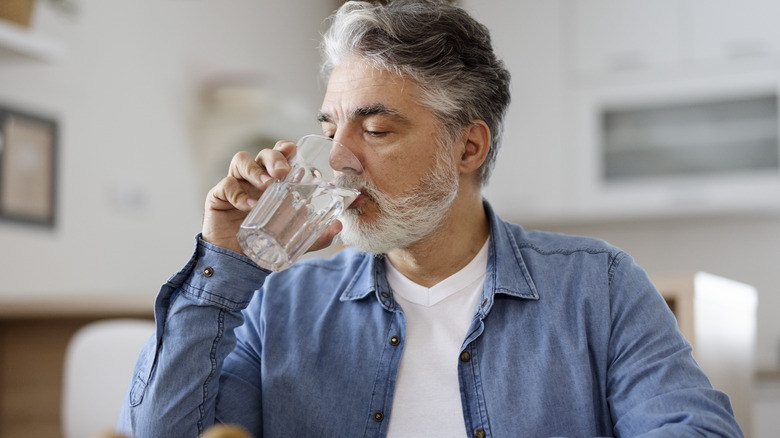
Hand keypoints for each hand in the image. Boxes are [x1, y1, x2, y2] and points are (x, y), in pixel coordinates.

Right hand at [201, 141, 342, 254]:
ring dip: (254, 170)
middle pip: (263, 154)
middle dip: (274, 157)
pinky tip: (248, 206)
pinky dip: (238, 193)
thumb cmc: (267, 243)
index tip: (293, 152)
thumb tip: (340, 226)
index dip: (286, 149)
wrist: (240, 262)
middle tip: (283, 172)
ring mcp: (236, 185)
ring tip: (266, 185)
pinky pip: (226, 186)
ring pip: (242, 161)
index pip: (280, 156)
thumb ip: (318, 235)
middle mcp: (255, 179)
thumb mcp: (296, 239)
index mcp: (274, 182)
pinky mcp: (218, 196)